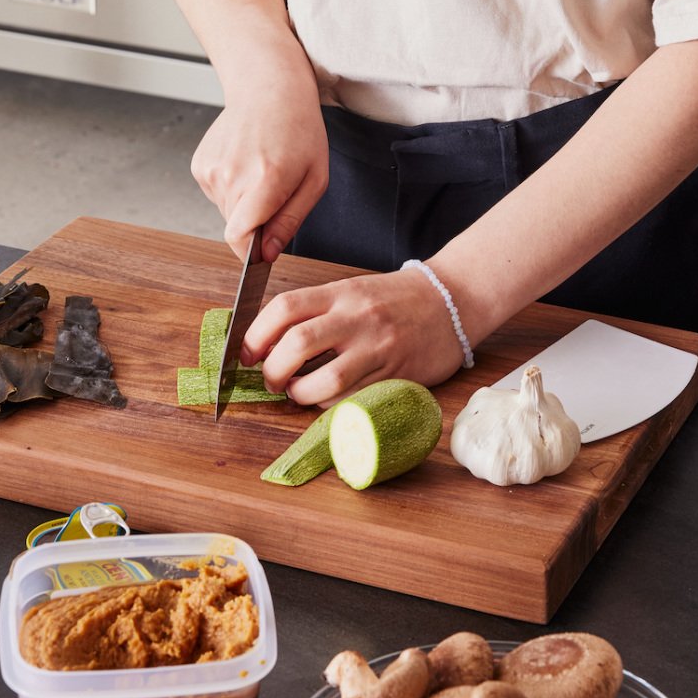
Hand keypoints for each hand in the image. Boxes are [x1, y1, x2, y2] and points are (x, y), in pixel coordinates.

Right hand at [190, 49, 328, 260]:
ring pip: (226, 212)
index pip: (240, 238)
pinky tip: (245, 162)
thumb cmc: (299, 129)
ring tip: (261, 169)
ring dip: (244, 203)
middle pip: (236, 229)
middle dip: (256, 222)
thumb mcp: (315, 178)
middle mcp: (232, 175)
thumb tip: (268, 254)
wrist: (268, 87)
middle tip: (276, 191)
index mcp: (265, 179)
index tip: (263, 250)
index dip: (252, 252)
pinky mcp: (200, 165)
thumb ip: (290, 220)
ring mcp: (211, 169)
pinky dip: (231, 188)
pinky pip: (216, 195)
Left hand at [243, 266, 465, 402]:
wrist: (451, 300)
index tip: (246, 354)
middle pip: (298, 344)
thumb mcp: (353, 291)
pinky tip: (329, 400)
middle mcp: (357, 317)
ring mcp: (378, 347)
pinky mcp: (396, 375)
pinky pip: (354, 400)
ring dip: (301, 395)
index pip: (285, 307)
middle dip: (273, 370)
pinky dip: (331, 407)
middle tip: (271, 380)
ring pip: (326, 381)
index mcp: (342, 292)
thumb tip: (270, 345)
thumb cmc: (395, 298)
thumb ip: (317, 313)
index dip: (255, 334)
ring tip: (298, 393)